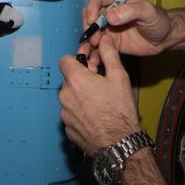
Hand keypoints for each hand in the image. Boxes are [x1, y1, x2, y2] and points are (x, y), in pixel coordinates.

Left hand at [58, 37, 141, 154]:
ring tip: (99, 104)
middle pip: (68, 80)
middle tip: (99, 85)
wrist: (119, 144)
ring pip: (69, 98)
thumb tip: (104, 39)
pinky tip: (95, 118)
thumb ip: (109, 54)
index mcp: (76, 80)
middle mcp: (65, 95)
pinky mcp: (67, 129)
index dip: (77, 61)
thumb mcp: (119, 77)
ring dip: (80, 98)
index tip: (88, 65)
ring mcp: (65, 114)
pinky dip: (80, 114)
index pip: (64, 60)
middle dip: (81, 80)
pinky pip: (71, 115)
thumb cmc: (120, 111)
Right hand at [81, 0, 172, 56]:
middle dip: (88, 27)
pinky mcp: (110, 43)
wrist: (163, 38)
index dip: (91, 8)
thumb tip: (110, 16)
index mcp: (117, 0)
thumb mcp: (147, 12)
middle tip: (94, 38)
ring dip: (87, 41)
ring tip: (90, 50)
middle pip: (90, 16)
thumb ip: (130, 11)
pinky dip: (93, 53)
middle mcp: (109, 13)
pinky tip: (94, 59)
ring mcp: (109, 28)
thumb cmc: (158, 20)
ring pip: (91, 33)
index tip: (91, 20)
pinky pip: (98, 47)